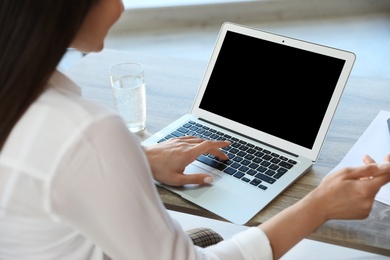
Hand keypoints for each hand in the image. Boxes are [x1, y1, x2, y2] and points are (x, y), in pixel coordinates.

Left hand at [143, 136, 230, 185]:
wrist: (143, 158)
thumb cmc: (158, 169)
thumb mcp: (178, 179)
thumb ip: (195, 179)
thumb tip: (209, 179)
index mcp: (188, 153)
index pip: (208, 146)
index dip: (220, 145)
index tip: (228, 144)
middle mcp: (185, 144)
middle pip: (205, 143)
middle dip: (216, 148)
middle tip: (222, 155)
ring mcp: (179, 141)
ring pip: (197, 139)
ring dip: (207, 144)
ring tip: (212, 150)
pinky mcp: (173, 140)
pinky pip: (189, 138)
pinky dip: (197, 140)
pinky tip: (196, 143)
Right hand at [259, 154, 389, 258]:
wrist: (319, 206)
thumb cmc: (328, 189)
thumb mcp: (345, 173)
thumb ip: (367, 169)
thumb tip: (385, 166)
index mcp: (365, 189)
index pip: (386, 176)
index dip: (387, 165)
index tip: (387, 158)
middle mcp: (369, 200)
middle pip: (378, 182)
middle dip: (374, 171)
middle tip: (365, 161)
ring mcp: (367, 208)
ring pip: (372, 190)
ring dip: (367, 181)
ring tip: (352, 178)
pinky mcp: (364, 213)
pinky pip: (368, 199)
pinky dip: (363, 192)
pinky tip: (351, 190)